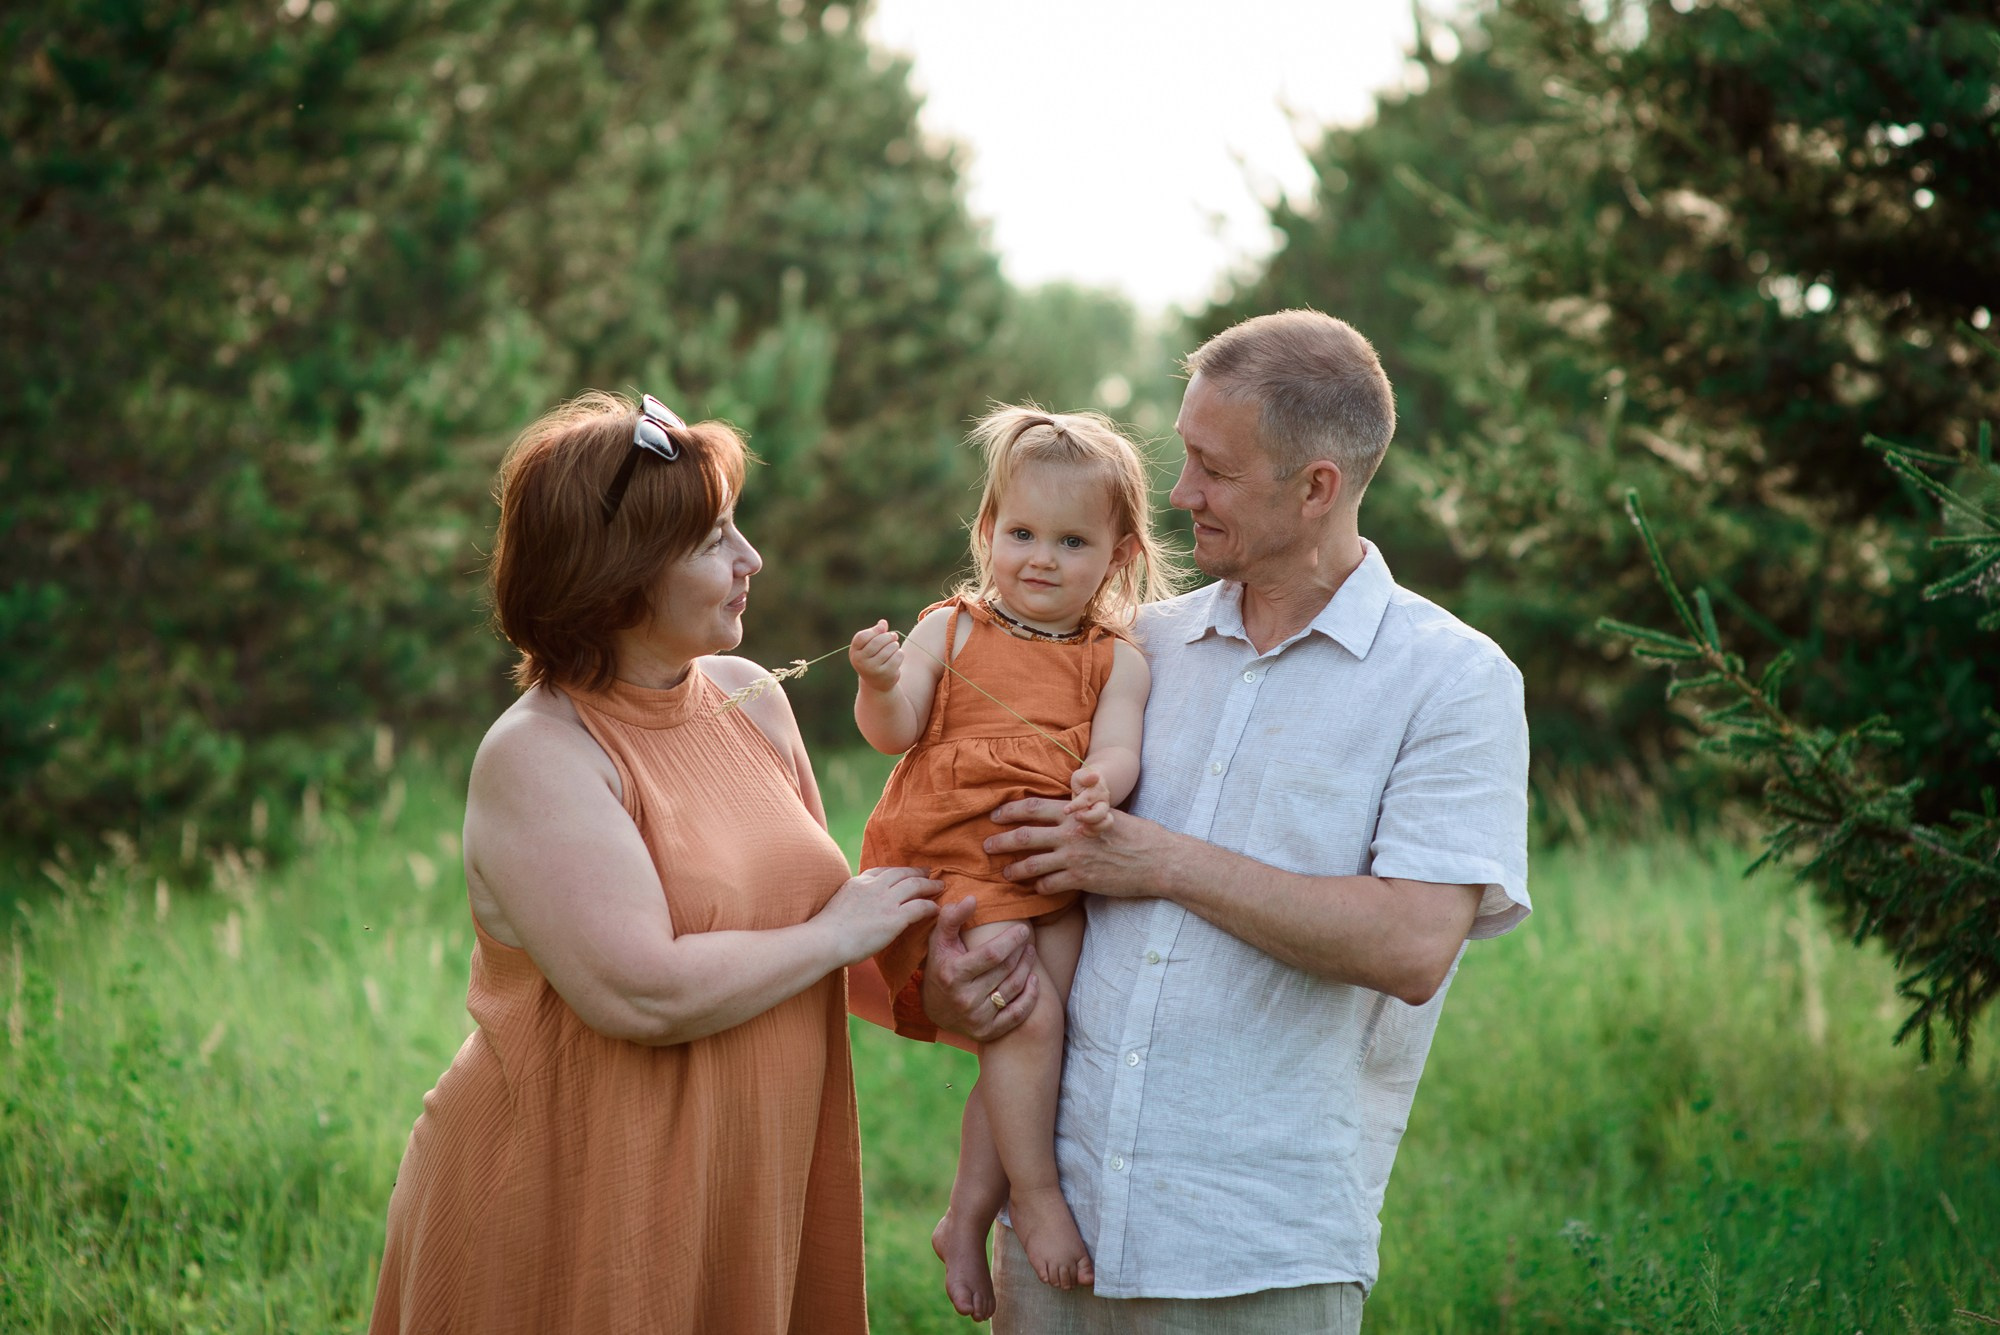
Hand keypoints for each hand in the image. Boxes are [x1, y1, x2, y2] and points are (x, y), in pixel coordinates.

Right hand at [817, 866, 941, 964]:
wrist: (825, 941)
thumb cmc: (826, 933)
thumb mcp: (839, 905)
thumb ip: (852, 902)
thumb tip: (857, 910)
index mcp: (858, 882)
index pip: (882, 871)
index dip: (898, 871)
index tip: (906, 873)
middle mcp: (873, 887)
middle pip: (902, 873)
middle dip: (917, 872)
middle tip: (929, 873)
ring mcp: (885, 901)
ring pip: (915, 886)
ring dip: (929, 885)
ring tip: (940, 886)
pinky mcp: (894, 918)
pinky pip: (919, 907)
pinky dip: (930, 906)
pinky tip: (936, 909)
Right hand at [849, 620, 902, 692]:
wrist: (877, 682)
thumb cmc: (873, 658)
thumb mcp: (870, 645)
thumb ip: (876, 633)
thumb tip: (883, 622)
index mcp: (855, 653)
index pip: (862, 637)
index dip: (875, 630)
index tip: (882, 628)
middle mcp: (861, 662)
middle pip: (877, 642)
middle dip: (888, 636)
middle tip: (894, 636)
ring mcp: (873, 670)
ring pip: (889, 648)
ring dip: (895, 645)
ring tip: (894, 646)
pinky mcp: (885, 674)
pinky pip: (897, 656)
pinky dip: (899, 653)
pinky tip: (897, 656)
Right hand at [920, 898, 1038, 1040]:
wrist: (935, 1009)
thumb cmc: (940, 965)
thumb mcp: (939, 941)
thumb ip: (952, 917)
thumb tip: (972, 899)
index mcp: (952, 974)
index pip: (992, 955)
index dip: (1011, 940)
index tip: (1022, 929)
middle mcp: (964, 999)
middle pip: (1006, 971)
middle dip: (1021, 952)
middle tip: (1028, 940)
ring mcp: (976, 1018)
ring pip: (1013, 989)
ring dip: (1027, 969)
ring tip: (1030, 954)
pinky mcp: (987, 1032)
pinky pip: (1017, 1014)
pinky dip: (1030, 996)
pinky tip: (1034, 980)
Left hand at [986, 796, 1174, 898]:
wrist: (1157, 859)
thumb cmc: (1136, 833)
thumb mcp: (1107, 812)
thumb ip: (1083, 811)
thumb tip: (1067, 807)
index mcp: (1074, 813)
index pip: (1032, 808)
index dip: (1009, 811)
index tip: (994, 815)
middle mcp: (1069, 834)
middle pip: (1023, 836)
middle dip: (1000, 841)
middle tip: (986, 846)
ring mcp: (1074, 859)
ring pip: (1031, 865)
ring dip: (1013, 870)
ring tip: (1004, 873)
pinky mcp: (1081, 881)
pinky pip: (1049, 886)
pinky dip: (1038, 888)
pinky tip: (1035, 889)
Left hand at [1067, 766, 1113, 834]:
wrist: (1093, 785)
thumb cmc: (1084, 781)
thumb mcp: (1081, 776)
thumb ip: (1086, 777)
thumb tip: (1095, 776)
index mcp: (1097, 791)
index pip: (1088, 799)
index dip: (1076, 805)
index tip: (1065, 810)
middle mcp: (1103, 803)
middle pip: (1101, 813)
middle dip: (1088, 818)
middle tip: (1076, 817)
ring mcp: (1103, 814)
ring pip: (1106, 824)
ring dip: (1093, 828)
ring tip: (1080, 828)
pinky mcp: (1099, 822)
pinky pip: (1100, 831)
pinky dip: (1091, 833)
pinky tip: (1080, 830)